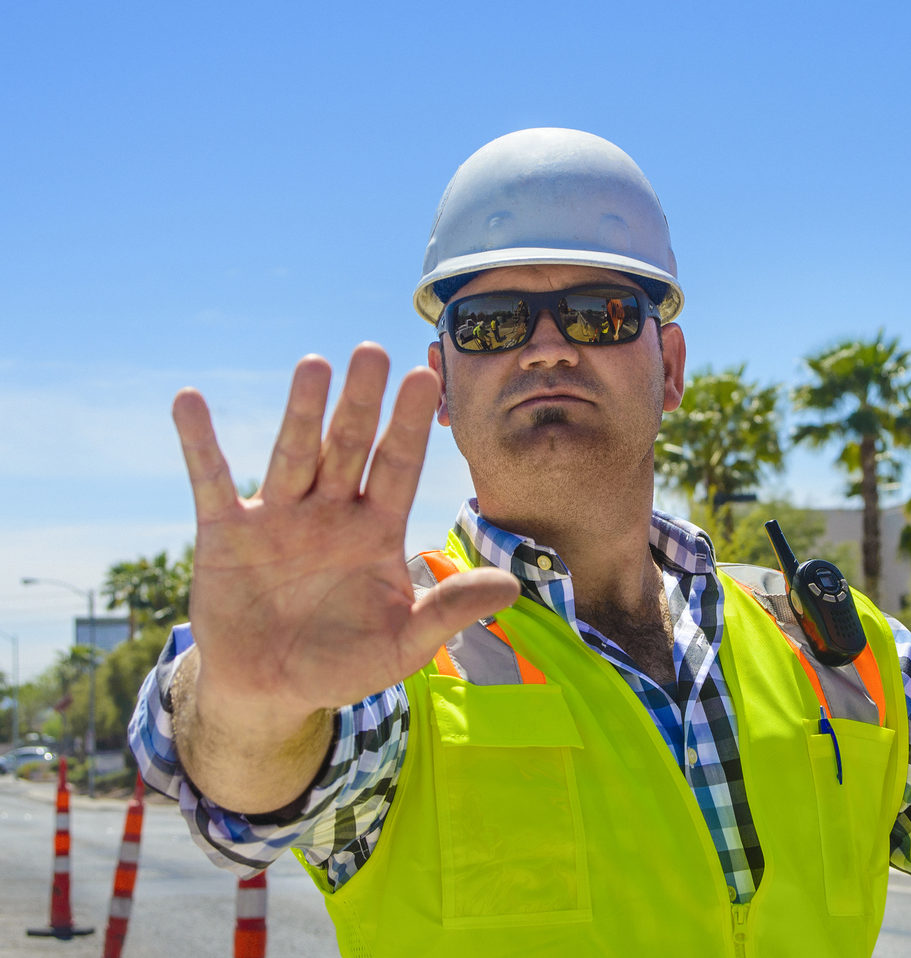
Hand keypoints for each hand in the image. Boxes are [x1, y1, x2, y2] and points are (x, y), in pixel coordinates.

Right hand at [173, 344, 518, 733]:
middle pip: (349, 446)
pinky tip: (190, 400)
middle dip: (361, 403)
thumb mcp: (404, 643)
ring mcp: (278, 517)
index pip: (399, 467)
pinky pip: (211, 481)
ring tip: (314, 365)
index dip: (410, 426)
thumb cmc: (345, 663)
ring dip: (301, 411)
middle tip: (372, 352)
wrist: (273, 690)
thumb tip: (512, 588)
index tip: (426, 378)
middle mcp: (331, 511)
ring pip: (294, 454)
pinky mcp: (225, 533)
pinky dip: (200, 443)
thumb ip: (450, 610)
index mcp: (377, 528)